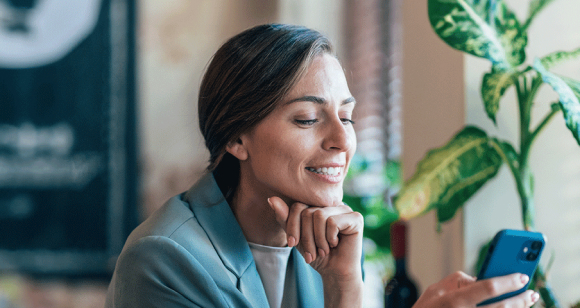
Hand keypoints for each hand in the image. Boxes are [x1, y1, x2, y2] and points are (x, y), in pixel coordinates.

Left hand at [268, 196, 363, 307]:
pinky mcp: (356, 218)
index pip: (297, 205)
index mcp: (317, 205)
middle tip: (312, 252)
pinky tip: (335, 244)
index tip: (292, 244)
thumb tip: (271, 199)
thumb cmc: (316, 253)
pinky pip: (333, 222)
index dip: (292, 226)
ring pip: (319, 215)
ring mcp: (345, 209)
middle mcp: (331, 204)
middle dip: (306, 236)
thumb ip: (285, 218)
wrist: (334, 272)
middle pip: (308, 212)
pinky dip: (330, 238)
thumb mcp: (296, 236)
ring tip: (323, 249)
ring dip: (318, 239)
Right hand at [413, 271, 539, 307]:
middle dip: (520, 298)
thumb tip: (481, 279)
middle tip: (531, 291)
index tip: (522, 276)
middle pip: (501, 306)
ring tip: (527, 301)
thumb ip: (459, 280)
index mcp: (453, 299)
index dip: (508, 281)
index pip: (487, 287)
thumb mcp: (436, 288)